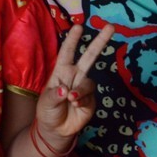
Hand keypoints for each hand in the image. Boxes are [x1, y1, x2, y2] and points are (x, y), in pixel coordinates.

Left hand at [35, 22, 115, 140]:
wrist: (56, 130)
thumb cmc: (48, 110)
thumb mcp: (45, 102)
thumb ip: (54, 96)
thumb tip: (65, 90)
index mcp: (61, 71)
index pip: (67, 52)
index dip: (72, 39)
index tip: (79, 26)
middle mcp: (75, 75)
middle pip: (90, 56)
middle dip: (100, 41)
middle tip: (111, 27)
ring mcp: (84, 87)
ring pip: (88, 82)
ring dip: (81, 90)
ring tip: (71, 99)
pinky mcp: (91, 100)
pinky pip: (90, 97)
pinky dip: (82, 101)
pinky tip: (75, 106)